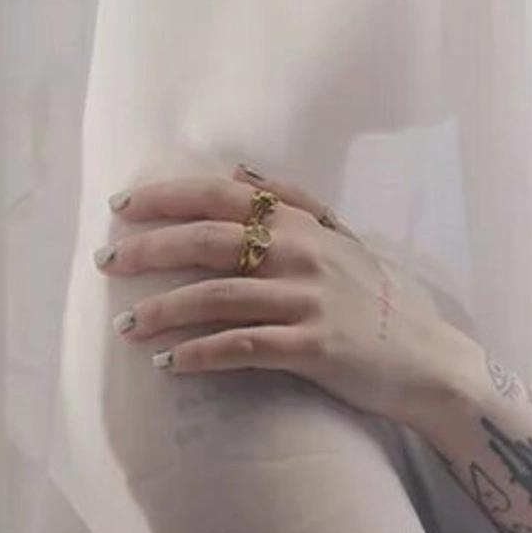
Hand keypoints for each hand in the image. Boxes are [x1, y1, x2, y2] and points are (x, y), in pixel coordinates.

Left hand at [95, 166, 480, 430]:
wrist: (426, 360)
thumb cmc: (375, 302)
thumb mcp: (342, 241)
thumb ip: (294, 203)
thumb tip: (238, 171)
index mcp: (304, 225)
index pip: (224, 196)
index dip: (167, 197)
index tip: (121, 206)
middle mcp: (303, 255)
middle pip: (210, 241)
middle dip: (149, 248)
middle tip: (106, 262)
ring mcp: (309, 301)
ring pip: (218, 296)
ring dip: (163, 309)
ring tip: (125, 324)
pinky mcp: (313, 348)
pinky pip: (242, 346)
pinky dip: (198, 353)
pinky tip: (167, 362)